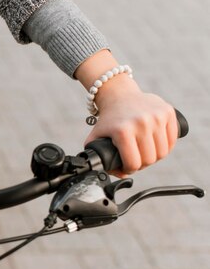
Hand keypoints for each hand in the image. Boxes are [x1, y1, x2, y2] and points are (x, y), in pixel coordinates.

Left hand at [75, 50, 177, 176]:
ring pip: (163, 152)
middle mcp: (141, 123)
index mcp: (122, 131)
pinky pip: (172, 139)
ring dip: (155, 157)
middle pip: (149, 159)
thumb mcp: (96, 136)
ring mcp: (156, 117)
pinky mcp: (168, 112)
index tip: (126, 168)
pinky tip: (157, 146)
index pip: (133, 163)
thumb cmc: (108, 119)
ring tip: (146, 154)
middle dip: (142, 165)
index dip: (129, 170)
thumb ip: (98, 157)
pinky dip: (167, 147)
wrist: (119, 95)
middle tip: (136, 161)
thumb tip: (118, 173)